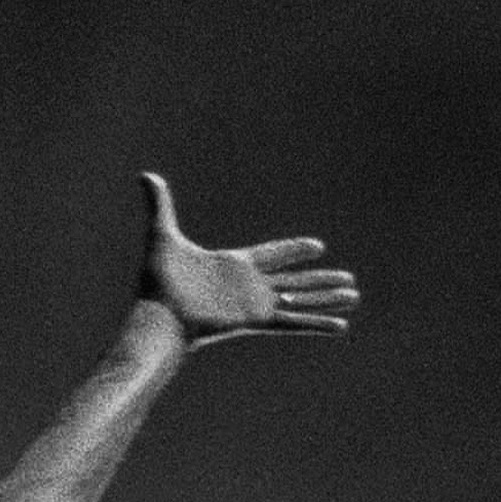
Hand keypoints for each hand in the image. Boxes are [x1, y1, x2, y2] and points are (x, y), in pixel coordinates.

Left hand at [138, 172, 359, 345]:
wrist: (157, 316)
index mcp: (234, 265)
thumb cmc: (158, 282)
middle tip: (347, 277)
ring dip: (328, 298)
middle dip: (321, 278)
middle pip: (294, 279)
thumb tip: (146, 175)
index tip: (317, 247)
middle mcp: (249, 286)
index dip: (294, 250)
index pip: (272, 255)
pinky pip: (295, 322)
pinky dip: (317, 324)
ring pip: (301, 299)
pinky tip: (340, 326)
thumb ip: (160, 205)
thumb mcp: (162, 236)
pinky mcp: (257, 321)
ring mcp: (255, 304)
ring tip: (354, 296)